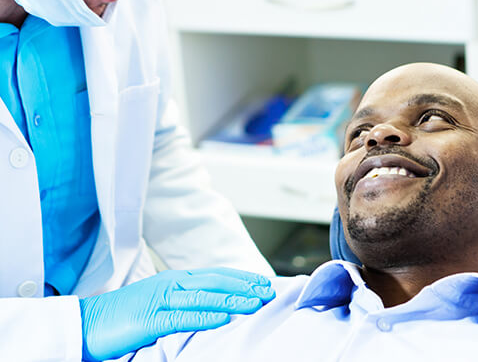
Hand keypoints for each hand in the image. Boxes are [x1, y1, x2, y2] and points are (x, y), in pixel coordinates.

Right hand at [80, 267, 274, 360]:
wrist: (90, 322)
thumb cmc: (127, 315)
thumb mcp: (160, 303)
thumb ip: (184, 301)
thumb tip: (212, 308)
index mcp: (175, 278)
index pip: (215, 275)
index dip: (240, 278)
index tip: (261, 283)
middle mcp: (172, 283)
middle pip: (215, 282)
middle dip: (244, 286)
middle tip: (268, 291)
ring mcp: (162, 298)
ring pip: (205, 297)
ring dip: (233, 300)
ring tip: (255, 303)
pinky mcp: (151, 318)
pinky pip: (183, 317)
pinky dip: (206, 317)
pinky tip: (224, 319)